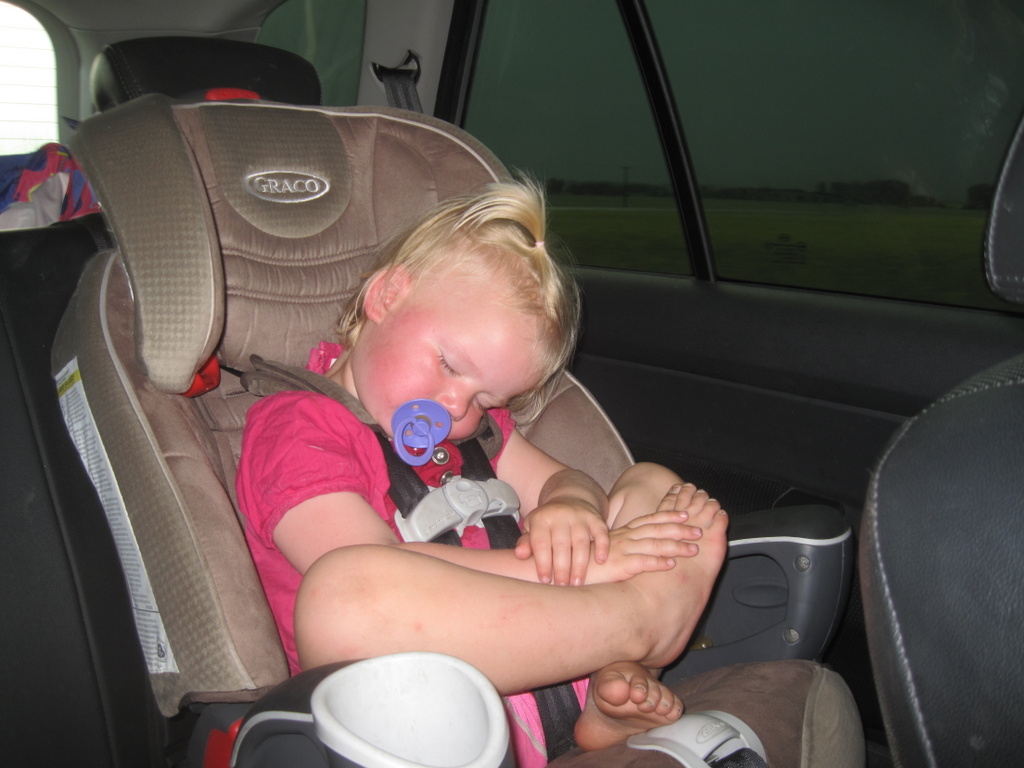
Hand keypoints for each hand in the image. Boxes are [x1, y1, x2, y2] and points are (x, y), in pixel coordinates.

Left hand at [514, 498, 608, 585]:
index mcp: (541, 519)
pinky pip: (600, 531)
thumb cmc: (548, 522)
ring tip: (577, 582)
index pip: (541, 543)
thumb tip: (520, 555)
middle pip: (561, 544)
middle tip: (563, 586)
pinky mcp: (595, 517)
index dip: (543, 563)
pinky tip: (601, 561)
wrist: (569, 498)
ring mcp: (579, 515)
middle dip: (562, 568)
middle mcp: (560, 515)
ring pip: (581, 541)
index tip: (545, 581)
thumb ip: (526, 542)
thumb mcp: (533, 528)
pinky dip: (602, 546)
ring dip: (580, 564)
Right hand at [586, 505, 708, 582]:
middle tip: (699, 529)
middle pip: (657, 529)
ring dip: (676, 546)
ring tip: (694, 548)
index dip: (668, 515)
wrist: (566, 568)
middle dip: (680, 528)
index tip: (685, 513)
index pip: (649, 519)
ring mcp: (622, 550)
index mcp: (623, 533)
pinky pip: (642, 562)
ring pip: (654, 544)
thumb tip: (637, 550)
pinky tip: (671, 564)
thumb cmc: (586, 562)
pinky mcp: (619, 565)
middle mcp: (625, 538)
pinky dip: (658, 562)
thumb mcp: (607, 549)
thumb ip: (623, 547)